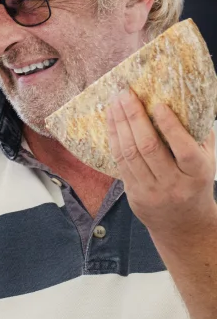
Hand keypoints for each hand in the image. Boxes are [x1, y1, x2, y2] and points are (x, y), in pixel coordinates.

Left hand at [106, 87, 216, 238]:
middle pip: (149, 147)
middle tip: (126, 93)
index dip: (170, 126)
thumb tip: (190, 99)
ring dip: (119, 124)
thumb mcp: (207, 162)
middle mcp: (173, 184)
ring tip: (115, 101)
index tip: (158, 103)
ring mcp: (150, 191)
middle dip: (135, 117)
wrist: (183, 225)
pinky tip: (112, 121)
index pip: (183, 149)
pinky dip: (114, 139)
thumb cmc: (195, 184)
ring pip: (130, 154)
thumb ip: (199, 135)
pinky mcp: (133, 194)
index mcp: (196, 174)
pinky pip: (120, 162)